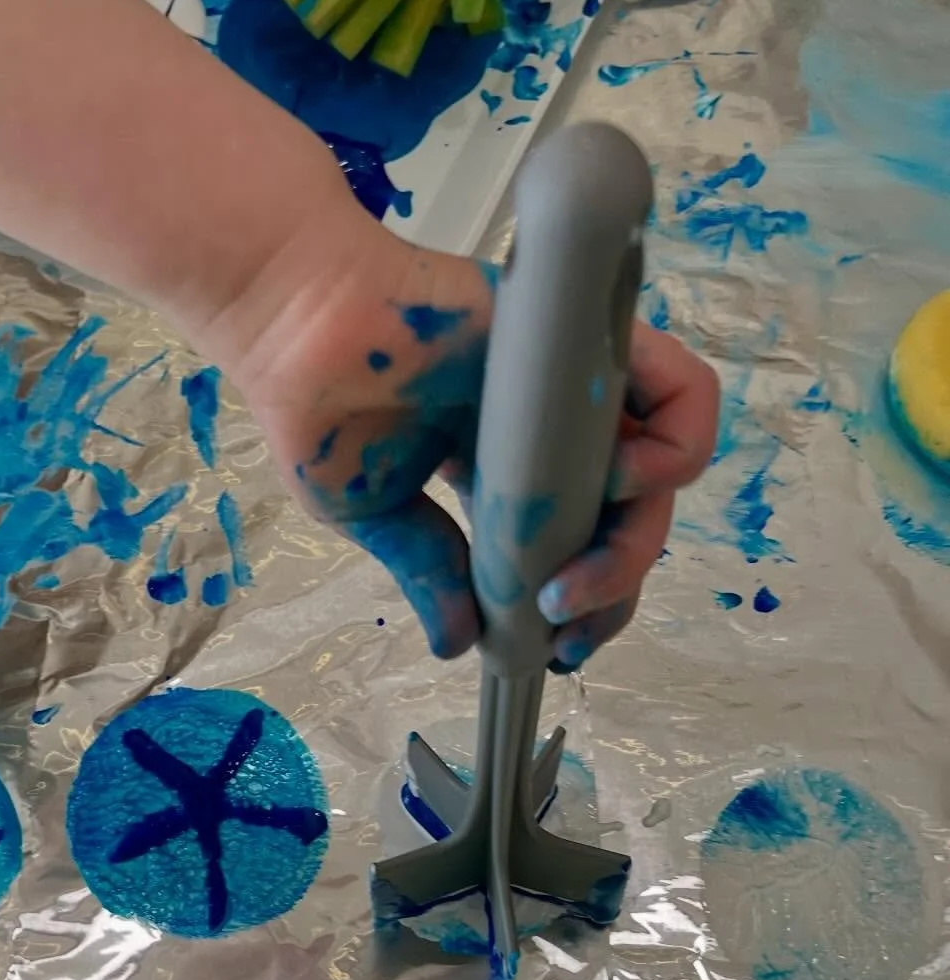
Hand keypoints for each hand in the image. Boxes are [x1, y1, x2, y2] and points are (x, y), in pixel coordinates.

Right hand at [223, 215, 718, 664]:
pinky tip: (619, 482)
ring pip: (663, 465)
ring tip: (582, 569)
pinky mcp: (589, 342)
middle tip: (561, 619)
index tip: (558, 650)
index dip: (585, 603)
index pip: (579, 545)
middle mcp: (553, 432)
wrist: (299, 329)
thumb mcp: (377, 517)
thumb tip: (458, 646)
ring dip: (640, 537)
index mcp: (510, 473)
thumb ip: (428, 573)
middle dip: (611, 586)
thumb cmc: (324, 411)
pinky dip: (677, 443)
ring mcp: (574, 390)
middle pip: (628, 518)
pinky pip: (680, 390)